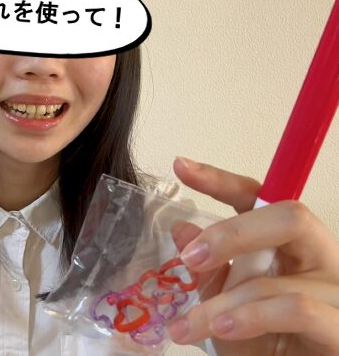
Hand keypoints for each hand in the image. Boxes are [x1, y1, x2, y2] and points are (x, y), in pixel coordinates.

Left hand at [168, 156, 338, 355]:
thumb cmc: (263, 346)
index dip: (221, 180)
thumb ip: (208, 273)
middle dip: (232, 234)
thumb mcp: (225, 308)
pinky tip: (223, 329)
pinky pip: (297, 309)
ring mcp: (336, 293)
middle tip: (190, 259)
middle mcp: (319, 259)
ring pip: (279, 276)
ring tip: (185, 325)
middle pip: (289, 217)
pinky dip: (251, 317)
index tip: (182, 166)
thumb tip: (182, 231)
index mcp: (289, 246)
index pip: (260, 198)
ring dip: (222, 302)